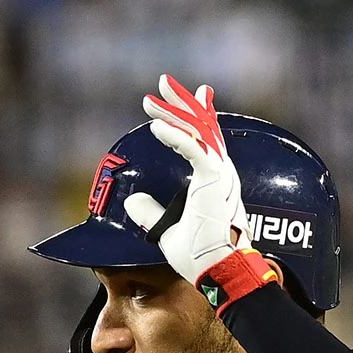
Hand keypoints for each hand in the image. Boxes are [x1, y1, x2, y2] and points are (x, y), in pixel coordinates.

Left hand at [123, 75, 253, 286]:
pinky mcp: (214, 179)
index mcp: (214, 181)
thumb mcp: (166, 230)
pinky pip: (193, 148)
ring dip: (174, 112)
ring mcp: (220, 174)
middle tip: (163, 84)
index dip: (189, 119)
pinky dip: (175, 135)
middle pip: (201, 127)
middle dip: (181, 103)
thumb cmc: (200, 254)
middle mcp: (220, 173)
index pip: (204, 141)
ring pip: (197, 131)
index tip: (176, 103)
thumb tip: (131, 200)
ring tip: (150, 100)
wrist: (219, 268)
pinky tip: (156, 126)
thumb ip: (150, 213)